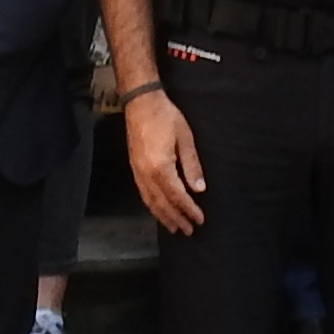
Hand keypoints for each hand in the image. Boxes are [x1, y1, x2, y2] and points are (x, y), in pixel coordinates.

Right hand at [125, 86, 206, 237]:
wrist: (140, 102)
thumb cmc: (165, 116)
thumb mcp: (185, 138)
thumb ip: (192, 166)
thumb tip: (199, 189)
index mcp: (161, 167)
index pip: (177, 196)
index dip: (189, 209)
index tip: (199, 220)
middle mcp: (146, 173)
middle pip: (162, 203)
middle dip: (176, 218)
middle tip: (188, 231)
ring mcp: (138, 171)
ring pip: (150, 201)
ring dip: (162, 215)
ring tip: (173, 227)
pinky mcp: (134, 167)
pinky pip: (143, 193)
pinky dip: (152, 205)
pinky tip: (158, 209)